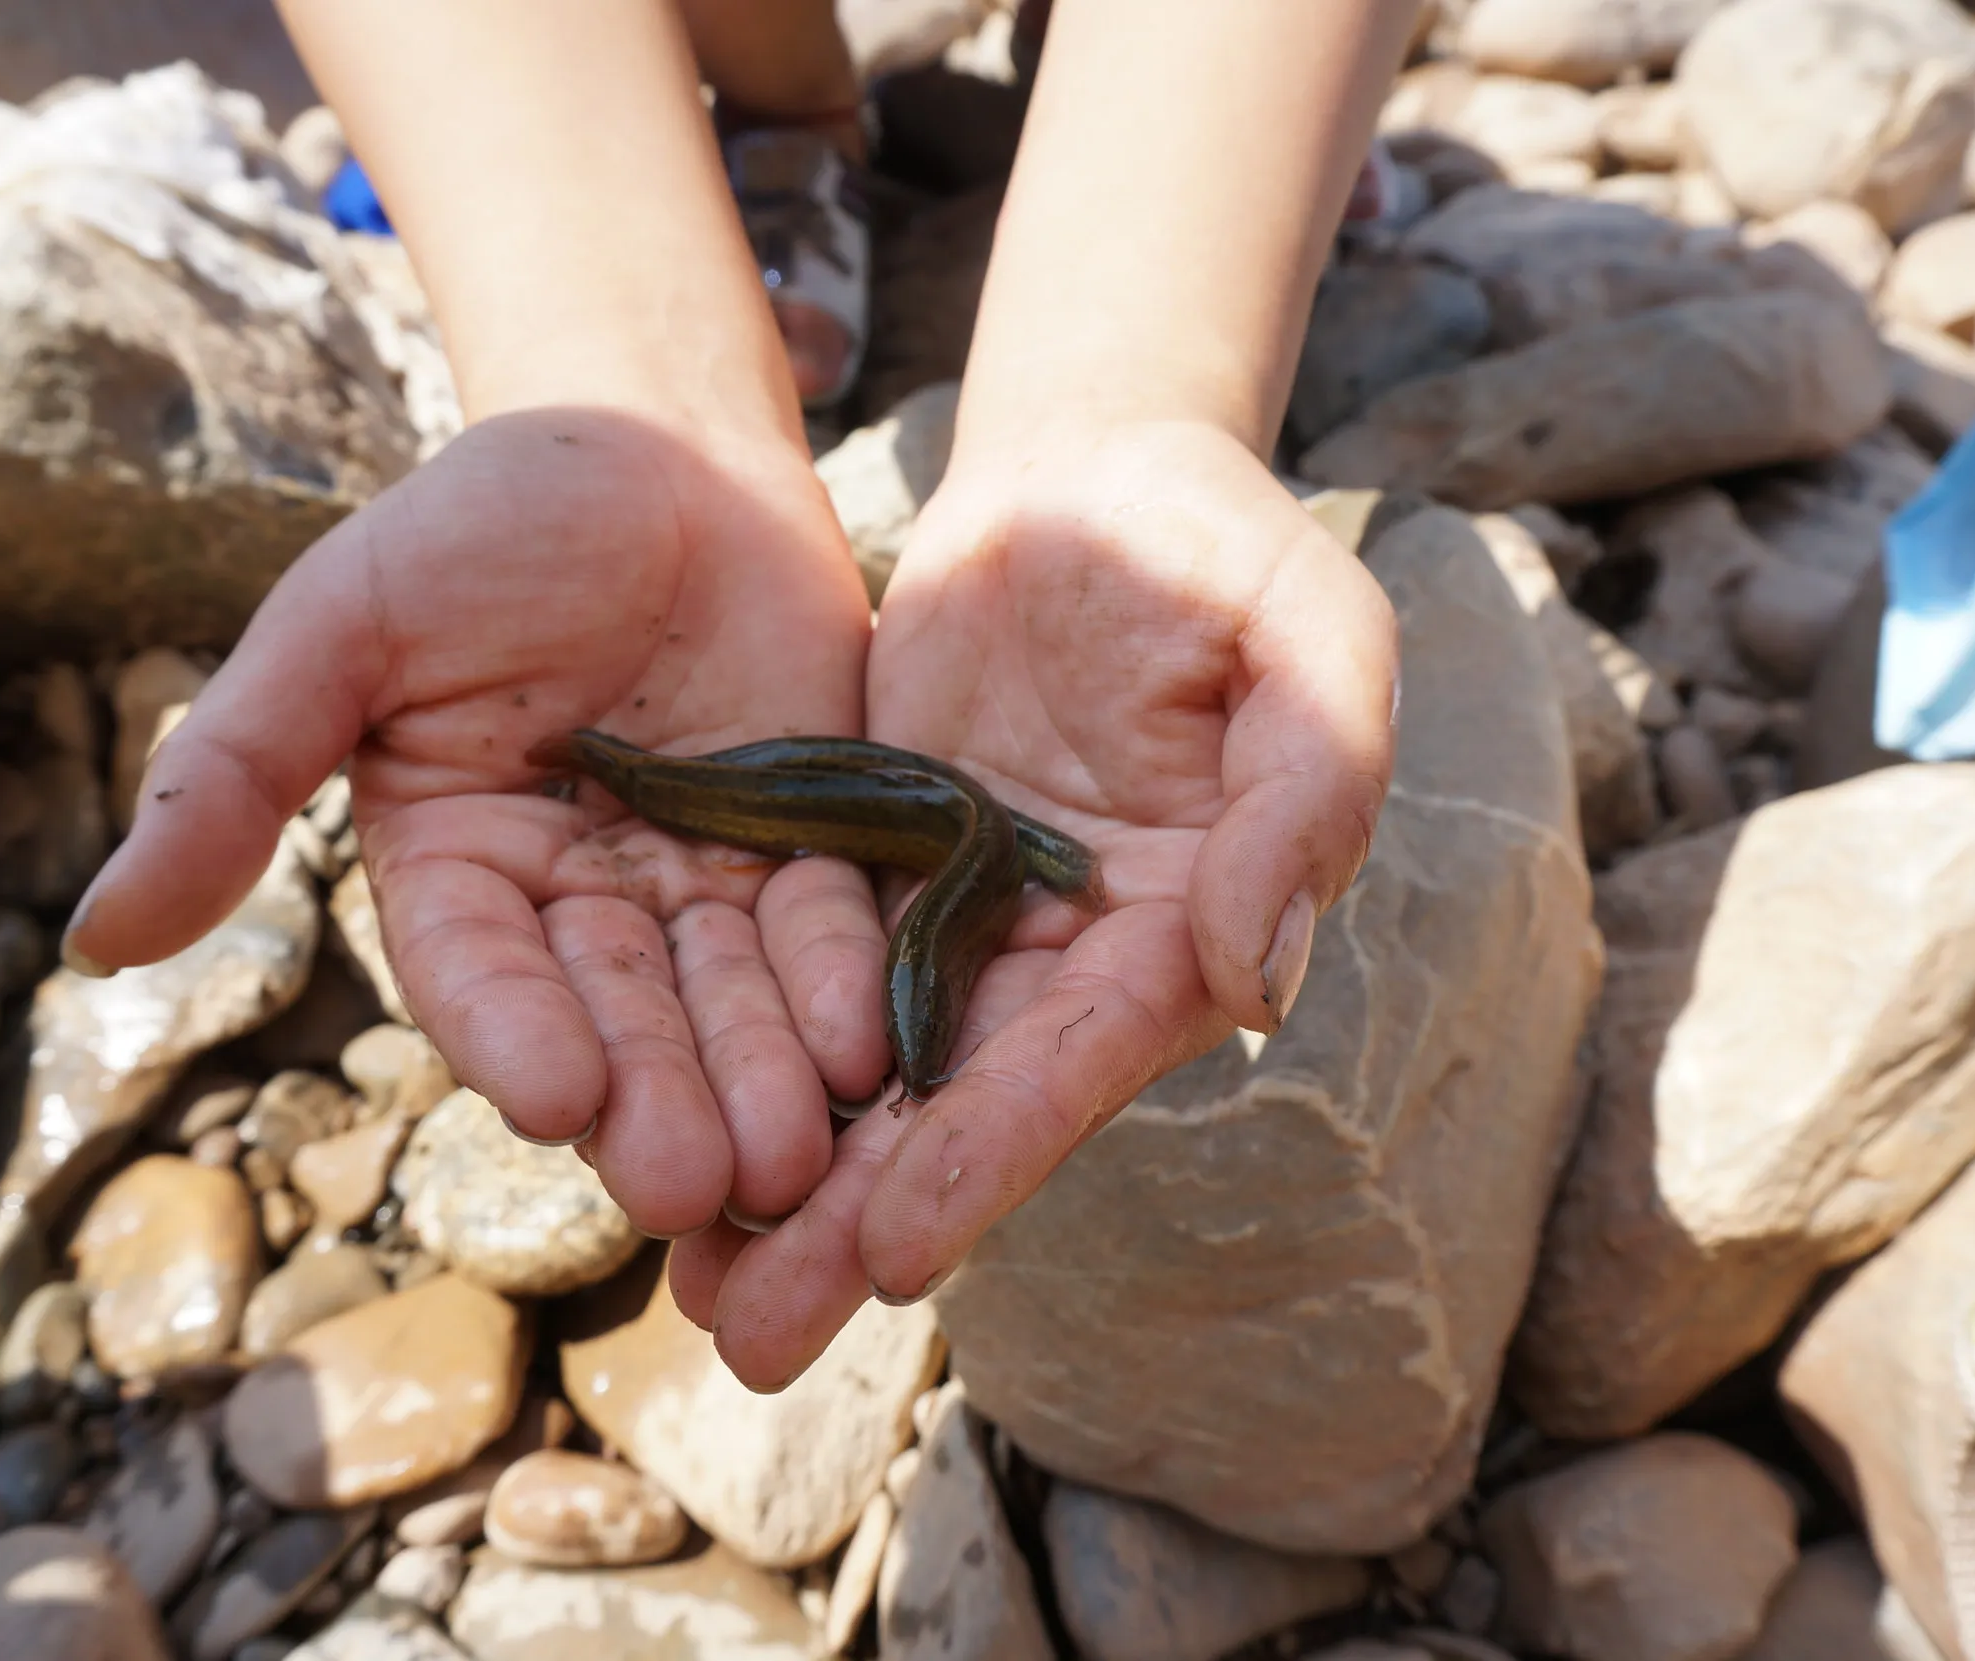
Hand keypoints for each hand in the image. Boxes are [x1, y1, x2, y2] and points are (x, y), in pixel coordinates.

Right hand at [64, 408, 882, 1237]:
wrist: (653, 441)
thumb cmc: (478, 524)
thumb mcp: (340, 628)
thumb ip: (233, 774)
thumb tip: (93, 940)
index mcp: (455, 871)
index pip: (479, 977)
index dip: (515, 1035)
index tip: (554, 1099)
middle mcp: (576, 903)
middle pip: (617, 1019)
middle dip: (657, 1098)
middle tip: (696, 1184)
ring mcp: (697, 884)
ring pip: (729, 1002)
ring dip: (761, 1082)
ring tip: (792, 1160)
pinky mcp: (805, 847)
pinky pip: (827, 928)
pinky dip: (844, 989)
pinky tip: (874, 1050)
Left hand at [667, 419, 1400, 1385]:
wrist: (1098, 468)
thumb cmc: (1221, 540)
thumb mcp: (1306, 638)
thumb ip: (1302, 796)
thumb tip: (1253, 978)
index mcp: (1184, 918)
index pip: (1081, 1058)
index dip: (989, 1154)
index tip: (894, 1254)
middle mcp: (1073, 951)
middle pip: (962, 1105)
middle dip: (860, 1221)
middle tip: (752, 1338)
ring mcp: (972, 917)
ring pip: (877, 1071)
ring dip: (794, 1181)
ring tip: (691, 1287)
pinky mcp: (887, 868)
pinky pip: (812, 980)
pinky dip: (754, 1060)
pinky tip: (668, 1127)